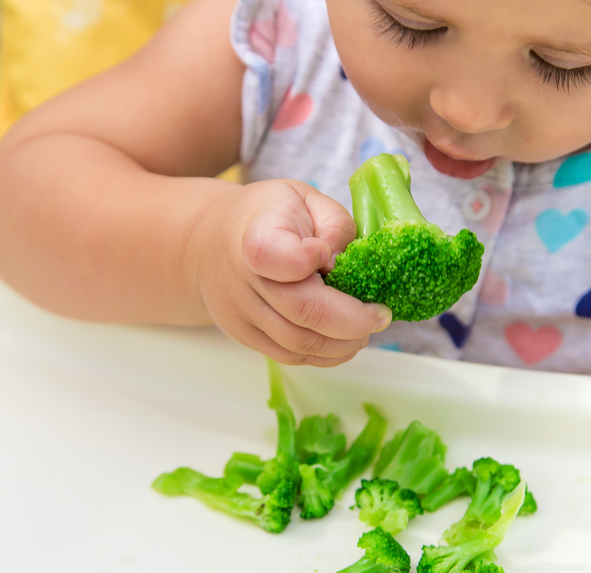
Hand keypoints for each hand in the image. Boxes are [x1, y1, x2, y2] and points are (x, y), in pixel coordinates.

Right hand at [190, 180, 390, 366]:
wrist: (209, 243)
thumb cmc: (266, 216)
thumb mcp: (304, 198)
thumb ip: (334, 223)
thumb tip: (343, 262)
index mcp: (256, 236)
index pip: (276, 256)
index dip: (310, 260)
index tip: (327, 255)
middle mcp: (243, 280)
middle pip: (302, 312)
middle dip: (353, 321)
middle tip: (380, 315)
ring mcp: (241, 314)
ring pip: (299, 344)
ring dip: (343, 344)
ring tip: (365, 328)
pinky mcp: (244, 337)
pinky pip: (290, 356)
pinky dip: (325, 355)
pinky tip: (344, 340)